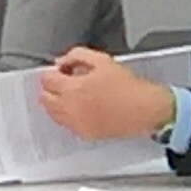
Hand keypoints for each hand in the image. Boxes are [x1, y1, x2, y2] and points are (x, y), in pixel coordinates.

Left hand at [37, 49, 176, 142]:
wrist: (147, 110)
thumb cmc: (129, 87)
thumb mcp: (103, 60)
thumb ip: (77, 55)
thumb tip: (62, 62)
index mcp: (72, 88)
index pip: (46, 79)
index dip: (54, 72)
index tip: (64, 71)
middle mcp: (70, 108)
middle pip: (44, 97)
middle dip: (51, 88)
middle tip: (66, 83)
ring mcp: (76, 123)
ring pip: (52, 114)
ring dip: (57, 103)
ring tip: (74, 96)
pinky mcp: (85, 134)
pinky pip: (67, 125)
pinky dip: (69, 116)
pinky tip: (84, 110)